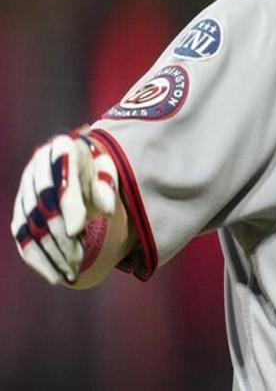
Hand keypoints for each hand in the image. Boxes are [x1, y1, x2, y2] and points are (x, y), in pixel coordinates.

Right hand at [11, 130, 117, 284]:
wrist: (74, 163)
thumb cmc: (94, 168)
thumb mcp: (105, 170)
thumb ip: (107, 187)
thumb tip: (107, 211)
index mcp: (61, 148)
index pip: (62, 180)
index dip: (68, 206)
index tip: (77, 230)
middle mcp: (36, 168)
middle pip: (44, 208)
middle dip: (60, 238)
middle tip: (78, 261)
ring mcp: (24, 191)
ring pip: (31, 228)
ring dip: (50, 253)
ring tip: (70, 273)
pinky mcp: (18, 213)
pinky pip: (22, 240)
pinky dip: (38, 260)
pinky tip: (55, 276)